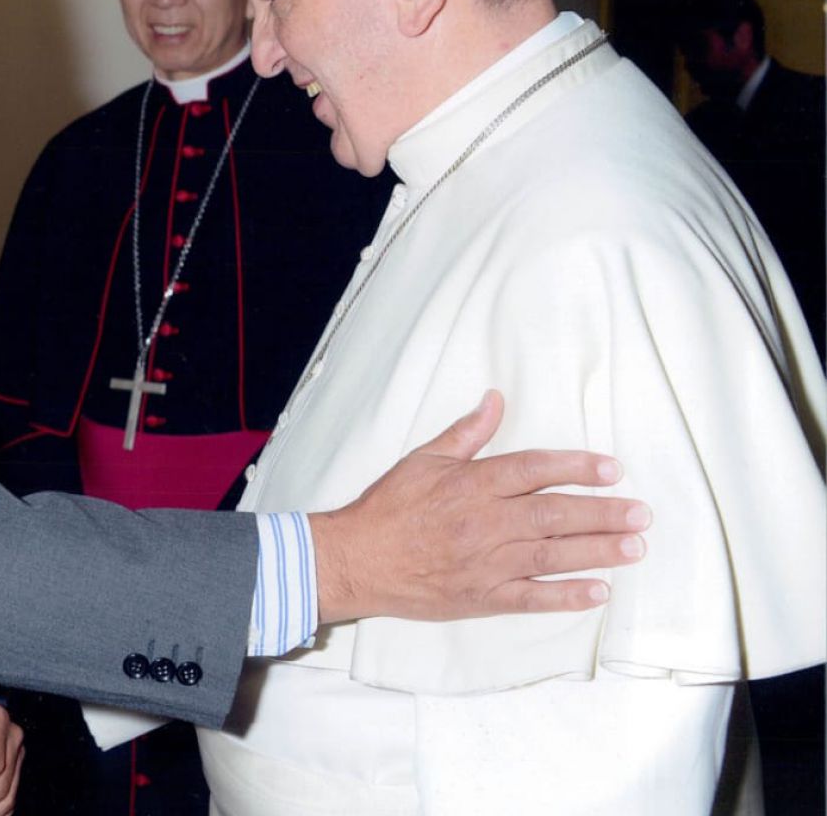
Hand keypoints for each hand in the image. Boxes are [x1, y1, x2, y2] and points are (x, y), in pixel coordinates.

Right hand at [310, 390, 650, 624]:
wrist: (356, 559)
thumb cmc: (388, 508)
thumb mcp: (424, 459)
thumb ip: (467, 433)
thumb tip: (496, 400)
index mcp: (472, 484)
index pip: (535, 469)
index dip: (577, 467)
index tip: (612, 469)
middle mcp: (485, 522)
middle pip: (555, 514)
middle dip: (603, 513)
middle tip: (641, 513)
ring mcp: (486, 562)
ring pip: (552, 555)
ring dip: (599, 551)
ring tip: (635, 547)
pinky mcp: (482, 596)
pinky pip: (532, 598)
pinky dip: (567, 595)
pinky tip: (599, 590)